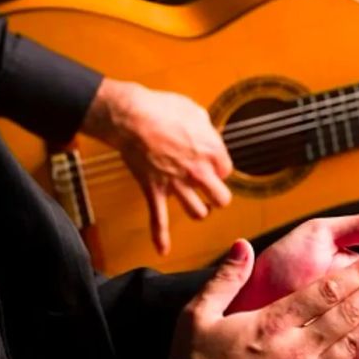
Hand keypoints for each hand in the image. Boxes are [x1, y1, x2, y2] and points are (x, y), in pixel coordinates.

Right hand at [82, 78, 232, 253]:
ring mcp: (177, 184)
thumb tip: (209, 135)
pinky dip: (159, 236)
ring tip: (198, 207)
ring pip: (198, 212)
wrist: (131, 116)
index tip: (211, 164)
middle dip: (217, 196)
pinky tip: (163, 249)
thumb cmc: (163, 109)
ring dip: (198, 210)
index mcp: (212, 151)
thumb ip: (206, 129)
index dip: (219, 168)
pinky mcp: (155, 190)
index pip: (227, 171)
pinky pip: (158, 219)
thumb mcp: (195, 111)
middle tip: (211, 191)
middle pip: (221, 198)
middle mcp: (199, 172)